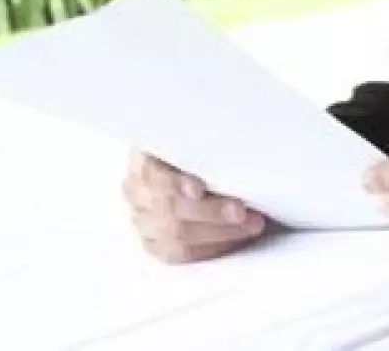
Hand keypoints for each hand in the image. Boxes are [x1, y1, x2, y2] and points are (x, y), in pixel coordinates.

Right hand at [123, 151, 265, 263]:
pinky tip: (234, 238)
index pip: (153, 174)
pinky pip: (179, 253)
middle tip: (242, 211)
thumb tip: (237, 141)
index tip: (199, 189)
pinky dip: (211, 247)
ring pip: (175, 235)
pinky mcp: (154, 241)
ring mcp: (143, 218)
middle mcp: (138, 189)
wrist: (200, 162)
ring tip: (250, 225)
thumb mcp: (204, 136)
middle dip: (211, 213)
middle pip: (168, 210)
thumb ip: (211, 143)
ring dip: (218, 232)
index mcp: (145, 156)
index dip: (175, 184)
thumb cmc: (206, 147)